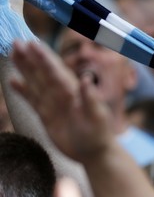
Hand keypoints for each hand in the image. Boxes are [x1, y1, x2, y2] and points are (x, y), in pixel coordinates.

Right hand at [9, 41, 114, 162]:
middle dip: (30, 58)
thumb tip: (87, 79)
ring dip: (25, 68)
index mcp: (74, 92)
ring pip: (36, 82)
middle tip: (16, 42)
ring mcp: (54, 104)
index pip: (56, 71)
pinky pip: (32, 99)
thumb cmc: (99, 135)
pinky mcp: (47, 116)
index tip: (32, 44)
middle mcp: (62, 94)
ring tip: (12, 53)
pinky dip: (23, 90)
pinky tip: (13, 80)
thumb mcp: (97, 117)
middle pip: (43, 73)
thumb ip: (91, 98)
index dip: (44, 58)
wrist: (95, 154)